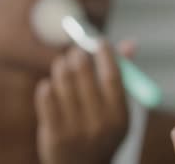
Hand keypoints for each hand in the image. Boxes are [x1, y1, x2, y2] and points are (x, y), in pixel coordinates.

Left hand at [35, 40, 133, 163]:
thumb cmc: (102, 131)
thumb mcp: (117, 109)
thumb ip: (123, 76)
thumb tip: (129, 43)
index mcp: (119, 116)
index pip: (112, 76)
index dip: (105, 54)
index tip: (99, 41)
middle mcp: (99, 123)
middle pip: (83, 74)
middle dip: (77, 55)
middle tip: (75, 50)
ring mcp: (75, 129)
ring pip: (62, 82)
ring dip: (60, 67)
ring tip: (61, 66)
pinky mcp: (53, 134)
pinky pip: (46, 97)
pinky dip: (46, 86)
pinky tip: (50, 86)